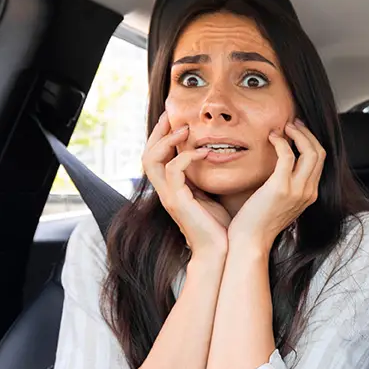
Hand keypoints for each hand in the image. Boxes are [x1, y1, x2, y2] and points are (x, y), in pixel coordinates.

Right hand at [141, 114, 231, 258]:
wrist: (221, 252)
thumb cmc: (219, 227)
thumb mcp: (210, 195)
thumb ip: (204, 178)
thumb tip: (213, 157)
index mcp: (172, 189)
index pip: (157, 157)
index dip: (162, 137)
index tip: (175, 119)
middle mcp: (165, 191)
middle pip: (148, 154)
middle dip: (158, 132)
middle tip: (172, 115)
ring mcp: (169, 196)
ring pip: (152, 160)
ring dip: (167, 140)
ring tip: (186, 129)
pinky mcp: (177, 201)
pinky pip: (173, 171)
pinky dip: (187, 157)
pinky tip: (204, 152)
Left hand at [226, 120, 323, 251]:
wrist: (250, 242)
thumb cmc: (258, 223)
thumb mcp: (280, 204)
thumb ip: (286, 187)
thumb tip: (281, 170)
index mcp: (310, 195)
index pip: (320, 161)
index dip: (310, 142)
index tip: (296, 132)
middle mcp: (309, 191)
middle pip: (319, 152)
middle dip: (306, 133)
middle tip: (291, 124)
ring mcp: (297, 190)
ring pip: (309, 151)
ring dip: (297, 134)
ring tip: (283, 127)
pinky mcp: (281, 187)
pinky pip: (287, 155)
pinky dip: (281, 142)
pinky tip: (271, 137)